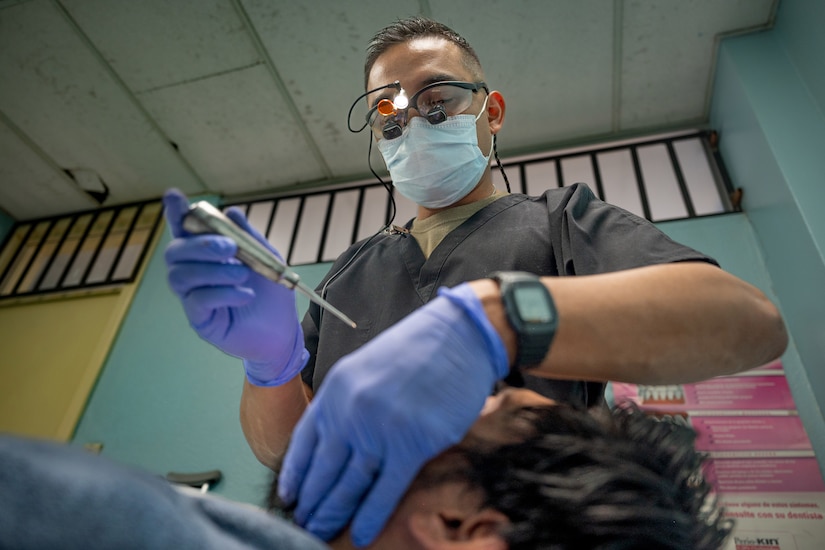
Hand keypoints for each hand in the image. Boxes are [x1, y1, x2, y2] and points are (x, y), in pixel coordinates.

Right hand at [163, 189, 307, 385]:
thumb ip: (248, 236)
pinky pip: (198, 301)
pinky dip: (223, 293)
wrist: (283, 331)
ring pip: (182, 276)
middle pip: (174, 252)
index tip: (174, 196)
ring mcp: (194, 298)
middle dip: (200, 245)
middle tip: (229, 247)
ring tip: (243, 274)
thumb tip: (232, 212)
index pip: (185, 231)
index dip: (175, 213)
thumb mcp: (266, 259)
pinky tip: (245, 295)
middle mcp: (195, 274)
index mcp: (208, 255)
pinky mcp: (201, 321)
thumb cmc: (272, 295)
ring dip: (214, 270)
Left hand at [277, 283, 508, 545]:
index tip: (291, 498)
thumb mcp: (365, 368)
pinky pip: (384, 491)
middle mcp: (351, 411)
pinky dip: (370, 516)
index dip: (296, 476)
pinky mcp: (413, 444)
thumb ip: (345, 403)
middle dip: (312, 504)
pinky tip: (361, 534)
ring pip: (349, 485)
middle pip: (323, 471)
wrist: (459, 337)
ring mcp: (380, 429)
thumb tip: (333, 445)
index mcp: (335, 390)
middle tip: (305, 527)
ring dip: (334, 514)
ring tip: (322, 534)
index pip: (304, 443)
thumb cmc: (416, 351)